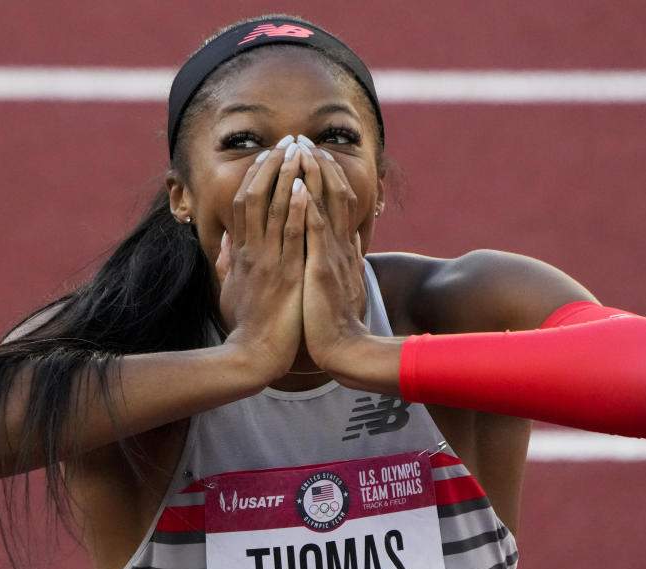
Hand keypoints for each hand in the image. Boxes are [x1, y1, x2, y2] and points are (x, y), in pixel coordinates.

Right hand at [219, 142, 307, 380]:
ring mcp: (270, 262)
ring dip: (288, 177)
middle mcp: (253, 252)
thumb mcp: (229, 290)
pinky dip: (298, 210)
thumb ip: (227, 262)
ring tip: (300, 150)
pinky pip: (293, 236)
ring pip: (275, 209)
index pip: (244, 204)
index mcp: (242, 254)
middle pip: (257, 196)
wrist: (253, 356)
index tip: (268, 155)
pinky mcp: (288, 275)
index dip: (256, 176)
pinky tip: (305, 188)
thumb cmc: (246, 327)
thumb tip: (226, 240)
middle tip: (288, 140)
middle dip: (273, 165)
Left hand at [298, 144, 369, 373]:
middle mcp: (338, 248)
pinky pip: (315, 231)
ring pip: (325, 205)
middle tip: (302, 140)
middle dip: (318, 165)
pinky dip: (307, 207)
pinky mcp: (320, 270)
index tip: (312, 155)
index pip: (336, 204)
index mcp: (339, 251)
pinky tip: (298, 186)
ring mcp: (331, 257)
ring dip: (312, 175)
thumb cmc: (334, 324)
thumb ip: (342, 264)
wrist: (342, 351)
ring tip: (301, 149)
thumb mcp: (340, 288)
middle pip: (333, 195)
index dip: (325, 177)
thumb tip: (348, 249)